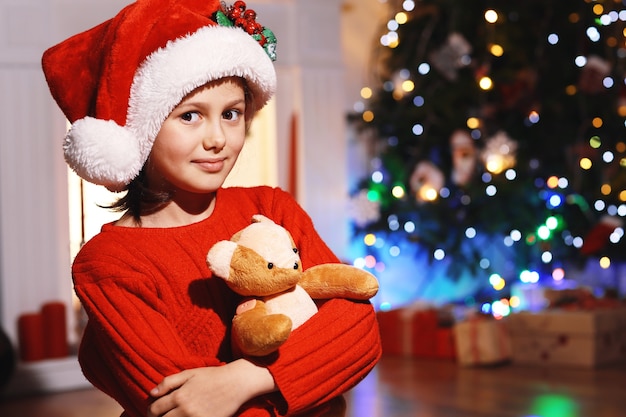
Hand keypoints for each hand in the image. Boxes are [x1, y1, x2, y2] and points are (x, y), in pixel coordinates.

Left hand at [147, 359, 276, 416]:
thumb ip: (169, 382)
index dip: (151, 411)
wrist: (236, 383)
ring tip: (173, 416)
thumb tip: (152, 393)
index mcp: (179, 396)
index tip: (153, 411)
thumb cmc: (212, 376)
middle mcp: (185, 410)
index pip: (155, 409)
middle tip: (160, 416)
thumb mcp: (189, 373)